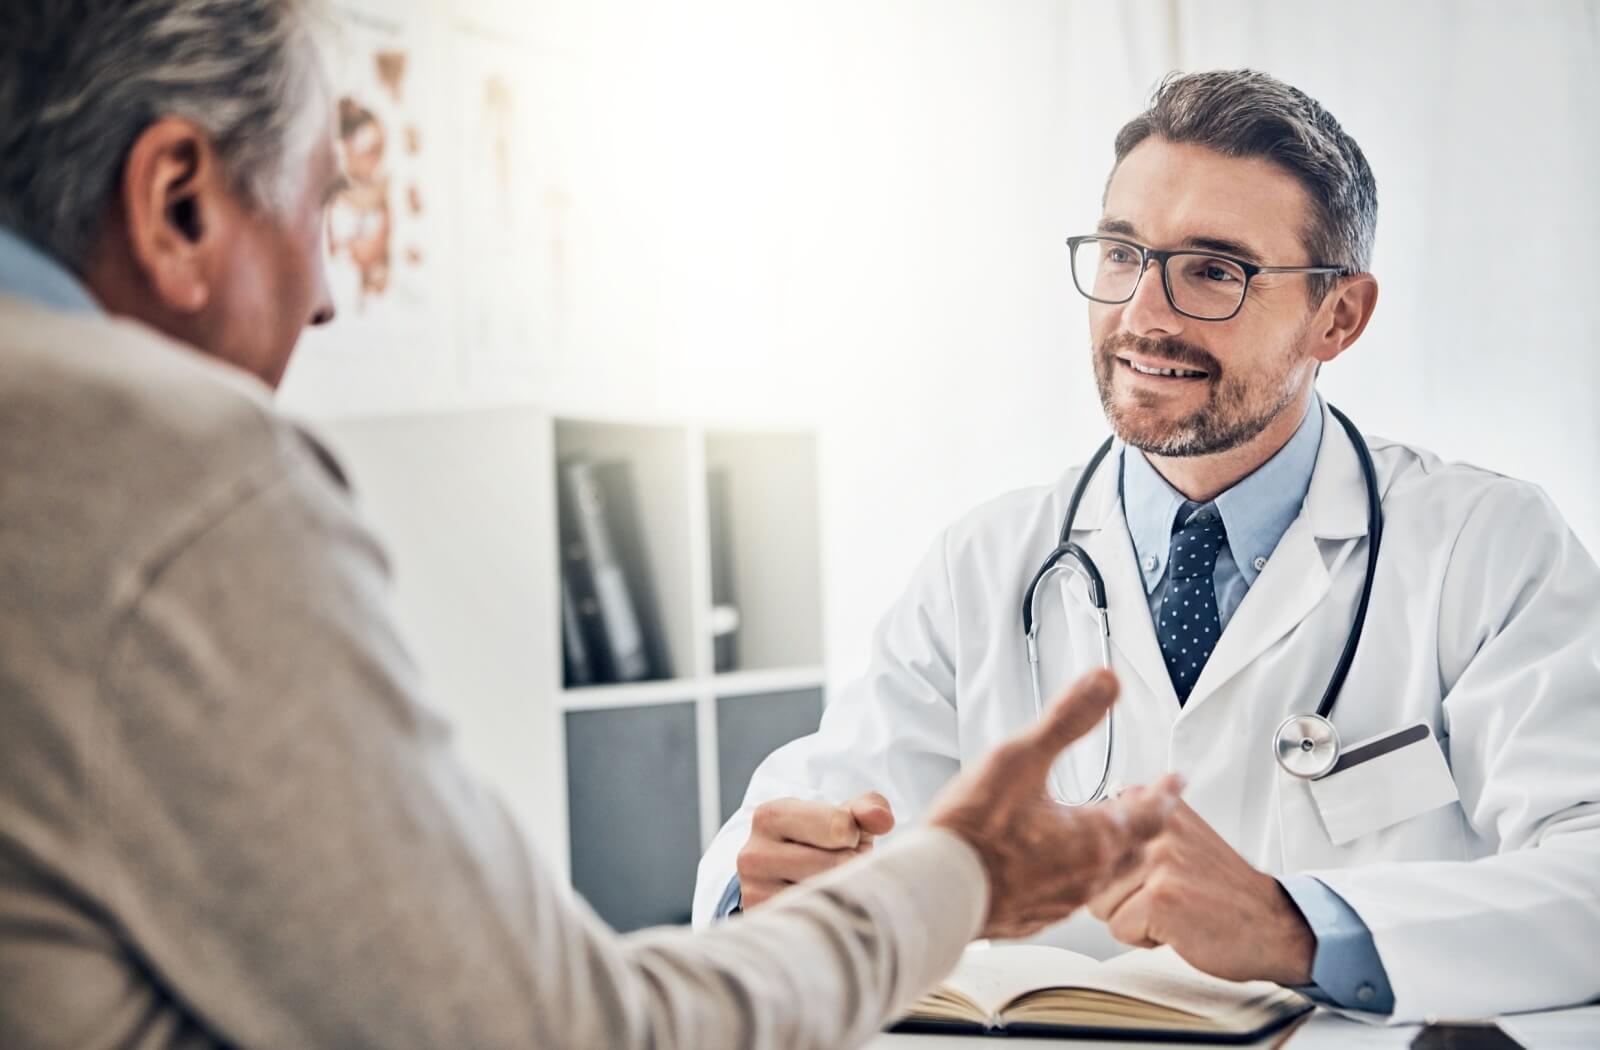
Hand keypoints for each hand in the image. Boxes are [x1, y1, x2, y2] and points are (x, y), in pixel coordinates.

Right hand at [736, 791, 896, 909]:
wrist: (788, 884)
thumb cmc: (824, 846)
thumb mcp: (845, 820)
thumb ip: (868, 809)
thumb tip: (882, 819)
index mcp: (771, 816)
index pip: (839, 826)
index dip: (855, 837)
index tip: (845, 841)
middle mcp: (754, 855)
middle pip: (837, 864)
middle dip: (852, 867)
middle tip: (840, 869)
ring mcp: (755, 894)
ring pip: (828, 896)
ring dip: (846, 894)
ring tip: (834, 887)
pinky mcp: (766, 926)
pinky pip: (818, 924)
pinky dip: (833, 919)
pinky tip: (826, 911)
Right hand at [927, 669, 1184, 939]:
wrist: (931, 893)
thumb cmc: (971, 831)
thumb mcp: (1019, 758)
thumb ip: (1067, 718)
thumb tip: (1105, 681)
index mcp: (1093, 839)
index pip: (1151, 814)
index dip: (1167, 792)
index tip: (1177, 779)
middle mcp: (1085, 877)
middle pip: (1135, 850)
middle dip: (1144, 823)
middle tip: (1146, 804)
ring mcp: (1059, 903)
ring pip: (1104, 877)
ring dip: (1112, 851)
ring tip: (1105, 833)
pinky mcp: (1032, 918)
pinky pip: (1070, 896)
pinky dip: (1077, 874)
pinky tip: (1056, 867)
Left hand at [1087, 800, 1314, 984]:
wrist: (1273, 925)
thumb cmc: (1223, 890)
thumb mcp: (1181, 837)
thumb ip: (1137, 824)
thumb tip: (1086, 824)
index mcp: (1157, 807)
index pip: (1092, 840)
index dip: (1115, 869)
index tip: (1148, 873)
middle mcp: (1156, 826)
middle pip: (1091, 875)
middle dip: (1120, 896)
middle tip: (1167, 896)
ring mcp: (1158, 861)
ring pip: (1100, 904)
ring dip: (1131, 917)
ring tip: (1172, 909)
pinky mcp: (1159, 898)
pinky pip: (1119, 929)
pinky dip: (1145, 939)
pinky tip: (1179, 927)